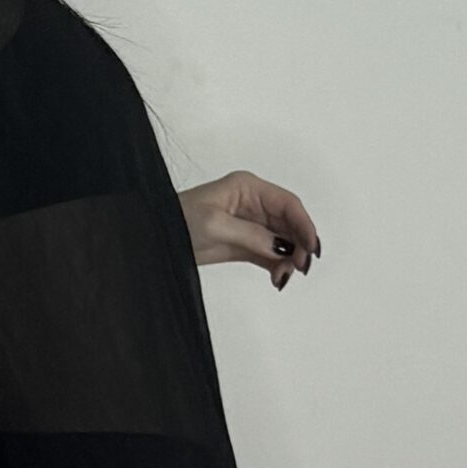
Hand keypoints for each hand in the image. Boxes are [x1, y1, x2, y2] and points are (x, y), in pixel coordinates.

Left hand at [178, 169, 322, 289]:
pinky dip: (276, 267)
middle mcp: (253, 204)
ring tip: (284, 277)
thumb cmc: (178, 220)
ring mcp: (249, 225)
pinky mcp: (243, 244)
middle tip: (300, 267)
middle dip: (298, 245)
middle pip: (289, 223)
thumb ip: (252, 236)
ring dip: (288, 260)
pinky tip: (277, 279)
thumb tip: (282, 247)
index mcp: (248, 188)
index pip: (287, 204)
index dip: (304, 224)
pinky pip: (269, 255)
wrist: (155, 237)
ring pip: (281, 241)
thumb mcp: (216, 226)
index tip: (311, 246)